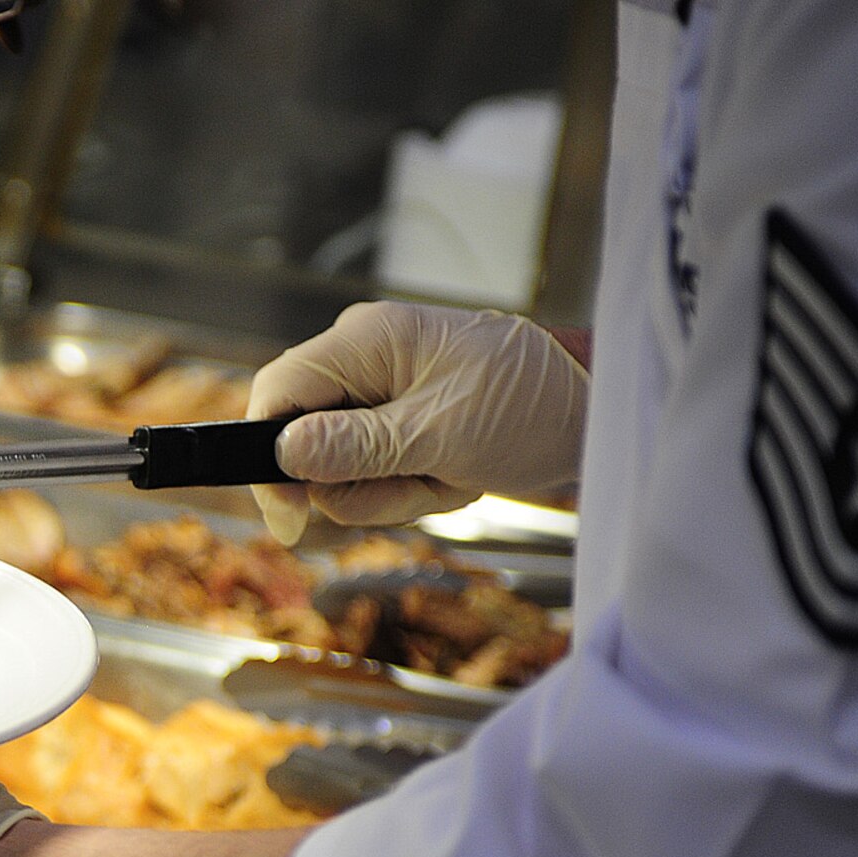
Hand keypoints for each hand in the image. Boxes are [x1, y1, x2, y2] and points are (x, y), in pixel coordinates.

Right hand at [247, 301, 588, 541]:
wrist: (591, 420)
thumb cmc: (530, 409)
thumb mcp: (442, 434)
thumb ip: (358, 446)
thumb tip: (285, 451)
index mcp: (367, 340)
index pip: (277, 391)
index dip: (266, 455)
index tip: (290, 516)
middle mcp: (363, 361)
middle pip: (303, 442)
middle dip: (357, 484)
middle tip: (418, 485)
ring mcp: (379, 394)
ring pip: (338, 470)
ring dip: (391, 492)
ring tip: (447, 478)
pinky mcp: (396, 424)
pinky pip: (371, 474)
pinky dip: (410, 490)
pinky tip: (452, 478)